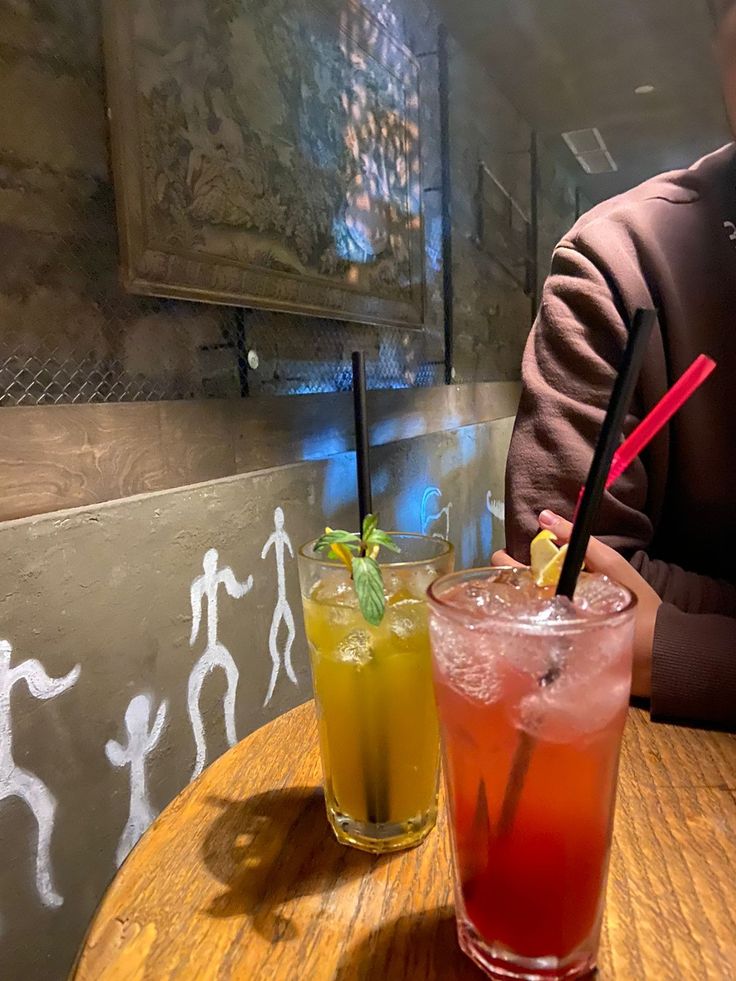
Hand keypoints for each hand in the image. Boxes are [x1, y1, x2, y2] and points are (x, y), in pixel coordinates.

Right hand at [492, 510, 660, 698]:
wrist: (657, 657)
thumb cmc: (637, 606)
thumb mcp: (610, 566)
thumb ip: (581, 542)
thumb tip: (543, 515)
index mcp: (576, 582)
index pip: (540, 568)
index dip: (520, 562)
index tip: (499, 558)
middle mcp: (566, 605)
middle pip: (531, 591)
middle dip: (510, 584)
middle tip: (489, 581)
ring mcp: (563, 632)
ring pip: (530, 616)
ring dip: (512, 610)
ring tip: (490, 607)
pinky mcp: (561, 657)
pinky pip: (536, 644)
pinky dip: (522, 638)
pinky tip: (505, 635)